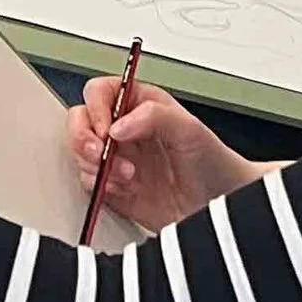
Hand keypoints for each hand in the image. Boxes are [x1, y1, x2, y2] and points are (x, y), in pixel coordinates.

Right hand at [66, 79, 265, 233]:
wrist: (219, 208)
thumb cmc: (214, 163)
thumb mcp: (189, 129)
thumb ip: (153, 117)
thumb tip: (118, 124)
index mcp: (140, 104)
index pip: (101, 92)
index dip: (96, 107)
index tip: (106, 128)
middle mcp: (125, 130)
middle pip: (81, 121)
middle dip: (84, 138)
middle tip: (101, 153)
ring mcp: (117, 159)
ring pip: (82, 154)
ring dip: (97, 166)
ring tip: (128, 175)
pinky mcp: (114, 188)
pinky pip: (89, 183)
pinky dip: (101, 188)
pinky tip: (126, 189)